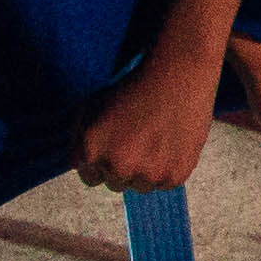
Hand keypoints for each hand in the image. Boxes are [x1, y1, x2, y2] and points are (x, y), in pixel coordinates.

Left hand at [76, 0, 239, 192]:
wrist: (178, 74)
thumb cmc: (134, 85)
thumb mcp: (92, 106)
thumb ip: (81, 138)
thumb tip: (83, 163)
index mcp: (91, 151)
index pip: (89, 177)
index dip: (101, 162)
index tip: (114, 147)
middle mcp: (117, 167)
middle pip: (115, 184)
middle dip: (122, 166)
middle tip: (137, 140)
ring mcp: (147, 175)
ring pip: (140, 186)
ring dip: (145, 170)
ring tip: (155, 141)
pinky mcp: (174, 176)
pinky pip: (164, 183)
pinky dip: (167, 168)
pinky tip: (170, 143)